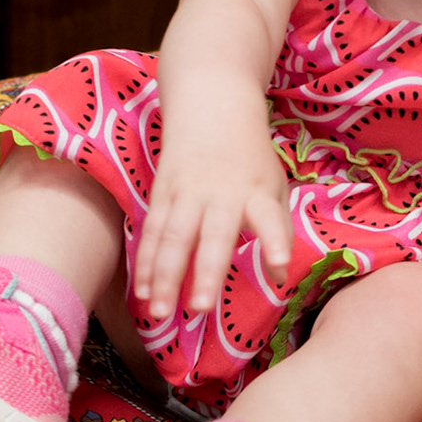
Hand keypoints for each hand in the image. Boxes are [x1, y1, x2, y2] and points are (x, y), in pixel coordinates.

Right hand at [133, 131, 292, 319]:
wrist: (211, 108)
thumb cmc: (249, 160)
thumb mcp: (274, 187)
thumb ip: (278, 232)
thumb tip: (279, 279)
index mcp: (257, 193)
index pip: (269, 219)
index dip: (274, 242)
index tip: (279, 267)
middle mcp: (221, 195)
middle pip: (212, 236)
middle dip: (204, 273)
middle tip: (199, 309)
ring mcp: (187, 193)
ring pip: (172, 238)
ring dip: (164, 277)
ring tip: (160, 313)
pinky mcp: (162, 194)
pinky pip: (151, 232)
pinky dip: (145, 263)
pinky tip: (142, 293)